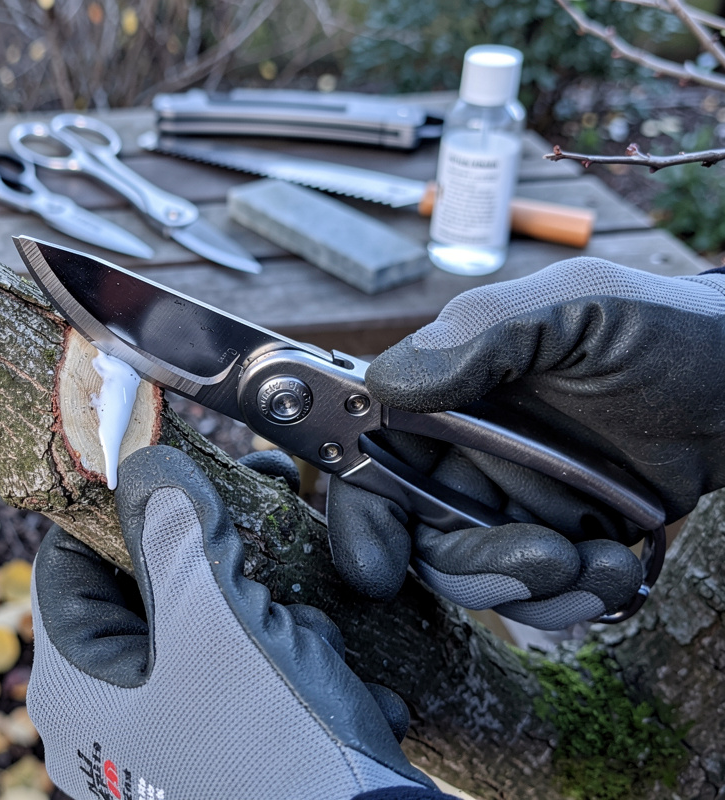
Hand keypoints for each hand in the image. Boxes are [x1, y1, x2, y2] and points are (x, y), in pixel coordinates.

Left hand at [27, 445, 452, 799]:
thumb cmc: (272, 739)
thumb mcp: (214, 613)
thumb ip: (171, 525)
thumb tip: (139, 460)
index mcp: (72, 687)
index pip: (67, 562)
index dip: (123, 509)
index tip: (185, 474)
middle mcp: (101, 725)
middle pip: (149, 599)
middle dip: (224, 572)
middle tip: (276, 548)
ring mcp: (159, 752)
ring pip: (210, 642)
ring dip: (273, 628)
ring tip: (317, 648)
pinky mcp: (219, 768)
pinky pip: (246, 694)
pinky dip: (294, 679)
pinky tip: (340, 691)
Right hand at [327, 257, 724, 628]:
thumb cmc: (662, 324)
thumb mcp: (574, 306)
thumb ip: (481, 334)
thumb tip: (387, 385)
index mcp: (448, 394)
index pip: (373, 460)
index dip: (362, 518)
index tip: (377, 570)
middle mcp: (469, 451)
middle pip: (424, 537)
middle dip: (475, 570)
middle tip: (545, 562)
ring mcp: (516, 498)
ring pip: (479, 575)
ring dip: (532, 591)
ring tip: (598, 566)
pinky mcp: (564, 534)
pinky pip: (540, 592)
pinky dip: (572, 598)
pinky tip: (616, 568)